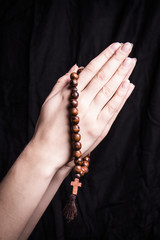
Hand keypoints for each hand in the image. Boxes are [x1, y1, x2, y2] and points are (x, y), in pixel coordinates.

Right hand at [31, 42, 135, 175]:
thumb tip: (77, 66)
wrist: (49, 152)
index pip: (91, 70)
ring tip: (131, 61)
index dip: (104, 56)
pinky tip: (129, 84)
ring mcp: (92, 117)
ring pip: (110, 91)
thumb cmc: (47, 126)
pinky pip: (113, 109)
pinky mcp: (99, 129)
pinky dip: (122, 96)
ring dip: (122, 75)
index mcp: (69, 94)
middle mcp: (82, 104)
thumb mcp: (49, 101)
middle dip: (117, 60)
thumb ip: (63, 82)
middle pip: (103, 78)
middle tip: (128, 47)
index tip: (115, 46)